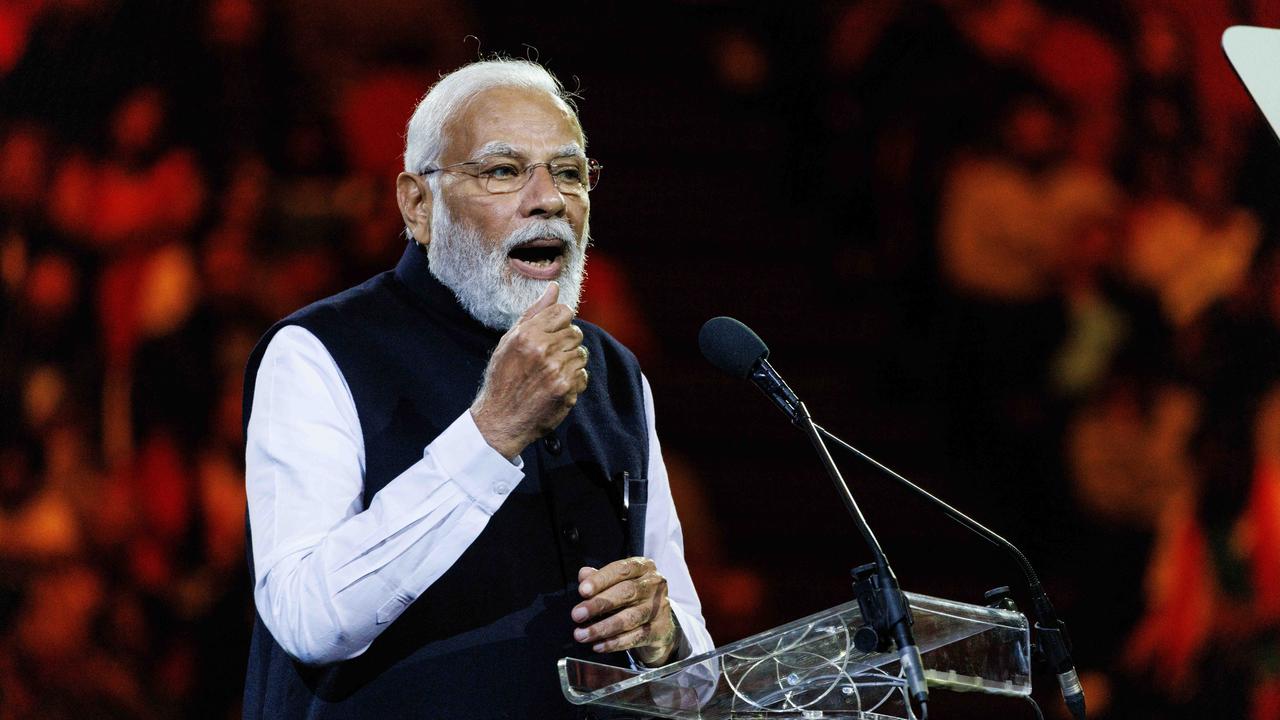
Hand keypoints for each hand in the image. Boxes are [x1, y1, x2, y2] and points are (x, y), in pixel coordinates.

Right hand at [471, 282, 588, 458]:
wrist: (500, 419)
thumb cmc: (503, 377)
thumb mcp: (510, 341)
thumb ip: (535, 313)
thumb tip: (554, 287)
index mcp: (527, 334)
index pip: (564, 312)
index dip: (560, 323)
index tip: (552, 335)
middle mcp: (543, 350)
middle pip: (576, 333)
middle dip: (566, 343)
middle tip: (549, 358)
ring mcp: (557, 371)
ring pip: (582, 354)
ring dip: (571, 362)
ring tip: (551, 373)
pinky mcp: (567, 390)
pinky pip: (583, 375)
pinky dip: (573, 381)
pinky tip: (555, 386)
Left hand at [571, 557, 680, 665]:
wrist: (660, 625)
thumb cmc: (634, 599)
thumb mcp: (617, 584)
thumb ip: (600, 579)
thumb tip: (583, 574)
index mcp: (643, 567)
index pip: (621, 570)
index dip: (601, 580)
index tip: (582, 591)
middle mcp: (654, 585)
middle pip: (627, 592)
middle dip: (599, 604)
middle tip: (577, 615)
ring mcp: (660, 608)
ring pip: (630, 618)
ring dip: (602, 628)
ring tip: (582, 634)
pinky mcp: (661, 630)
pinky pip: (635, 637)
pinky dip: (614, 643)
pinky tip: (598, 645)